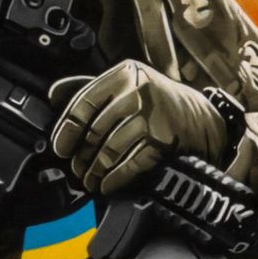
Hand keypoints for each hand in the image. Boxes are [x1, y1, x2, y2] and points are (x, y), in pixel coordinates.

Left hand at [49, 61, 231, 196]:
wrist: (202, 117)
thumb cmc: (158, 102)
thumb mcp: (128, 84)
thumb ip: (94, 88)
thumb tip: (54, 94)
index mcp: (125, 73)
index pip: (84, 103)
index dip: (66, 129)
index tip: (60, 148)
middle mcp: (139, 91)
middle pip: (95, 131)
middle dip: (81, 157)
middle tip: (76, 170)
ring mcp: (153, 116)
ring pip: (110, 150)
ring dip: (95, 171)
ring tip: (90, 180)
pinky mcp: (164, 140)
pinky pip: (130, 164)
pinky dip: (115, 179)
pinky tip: (108, 184)